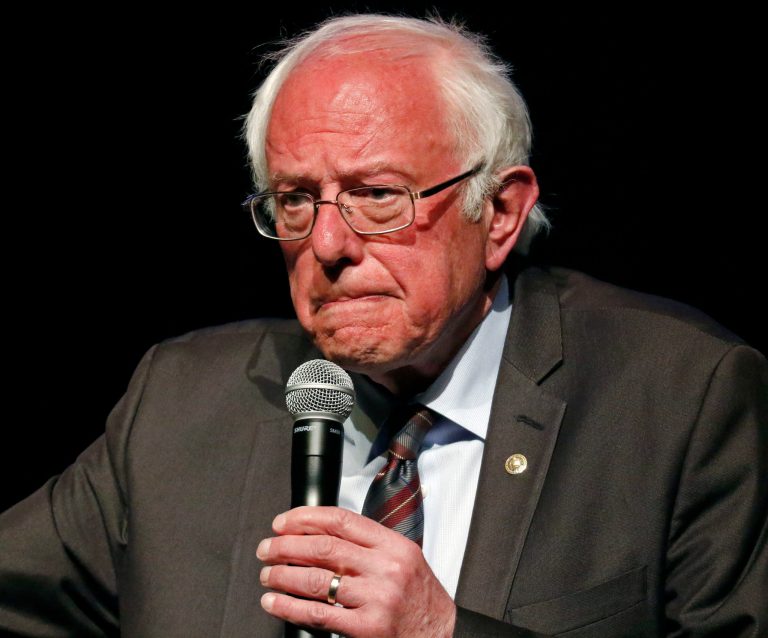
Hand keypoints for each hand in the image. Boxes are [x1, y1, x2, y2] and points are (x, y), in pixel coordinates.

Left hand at [257, 506, 456, 636]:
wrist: (442, 635)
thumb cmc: (420, 598)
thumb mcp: (404, 559)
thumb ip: (369, 544)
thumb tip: (321, 533)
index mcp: (393, 546)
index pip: (341, 521)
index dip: (305, 518)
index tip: (284, 522)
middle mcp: (385, 568)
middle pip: (323, 548)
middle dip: (287, 546)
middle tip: (267, 548)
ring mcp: (375, 598)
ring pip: (316, 580)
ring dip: (283, 575)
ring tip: (267, 574)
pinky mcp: (367, 628)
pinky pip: (318, 614)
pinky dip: (289, 607)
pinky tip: (275, 602)